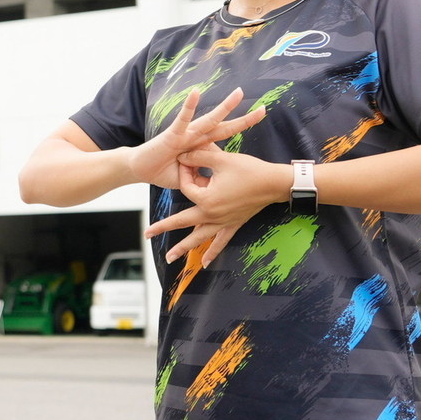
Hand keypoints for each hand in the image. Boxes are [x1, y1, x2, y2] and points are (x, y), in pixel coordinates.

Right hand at [131, 88, 264, 190]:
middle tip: (264, 109)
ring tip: (239, 94)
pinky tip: (196, 93)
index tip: (260, 128)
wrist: (140, 169)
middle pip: (225, 126)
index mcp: (202, 146)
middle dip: (244, 119)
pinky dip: (189, 106)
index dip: (242, 132)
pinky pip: (182, 119)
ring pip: (209, 119)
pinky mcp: (173, 134)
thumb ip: (202, 177)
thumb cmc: (164, 171)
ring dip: (225, 107)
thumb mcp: (190, 178)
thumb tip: (216, 183)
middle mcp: (197, 137)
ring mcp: (187, 134)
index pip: (226, 136)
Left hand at [145, 145, 289, 264]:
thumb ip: (199, 155)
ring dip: (183, 247)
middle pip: (182, 221)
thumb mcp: (221, 159)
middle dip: (163, 227)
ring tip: (169, 258)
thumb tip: (182, 155)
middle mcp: (212, 214)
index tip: (188, 160)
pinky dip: (213, 252)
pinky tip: (204, 264)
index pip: (187, 187)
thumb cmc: (249, 170)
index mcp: (207, 199)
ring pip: (198, 237)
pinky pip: (220, 241)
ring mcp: (222, 222)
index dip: (185, 173)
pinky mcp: (233, 224)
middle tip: (147, 234)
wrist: (274, 183)